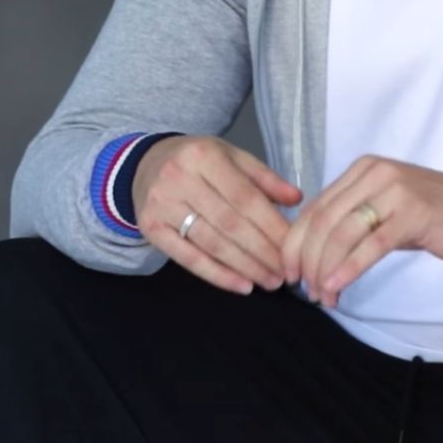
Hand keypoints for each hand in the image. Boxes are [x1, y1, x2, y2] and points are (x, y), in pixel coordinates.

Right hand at [132, 135, 302, 294]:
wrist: (146, 164)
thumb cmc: (198, 162)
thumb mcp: (231, 157)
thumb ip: (264, 178)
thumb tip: (297, 199)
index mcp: (205, 156)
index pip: (245, 198)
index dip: (271, 226)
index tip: (292, 248)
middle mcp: (180, 179)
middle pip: (229, 223)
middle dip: (261, 252)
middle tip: (285, 273)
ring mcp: (162, 205)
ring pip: (211, 243)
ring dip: (244, 267)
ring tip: (269, 281)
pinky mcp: (150, 228)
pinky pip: (187, 257)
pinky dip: (216, 275)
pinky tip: (240, 285)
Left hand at [281, 155, 442, 307]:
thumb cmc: (431, 216)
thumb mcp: (384, 211)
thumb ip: (351, 222)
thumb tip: (311, 256)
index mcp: (361, 170)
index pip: (315, 208)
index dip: (295, 244)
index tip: (289, 274)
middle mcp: (374, 173)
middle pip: (323, 221)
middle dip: (307, 260)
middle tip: (305, 290)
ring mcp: (395, 190)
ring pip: (342, 232)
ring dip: (325, 269)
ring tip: (323, 296)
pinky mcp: (414, 212)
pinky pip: (372, 243)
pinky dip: (349, 267)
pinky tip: (338, 285)